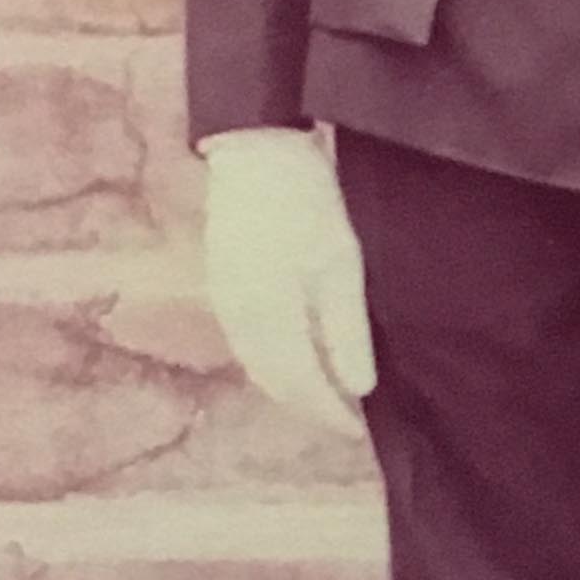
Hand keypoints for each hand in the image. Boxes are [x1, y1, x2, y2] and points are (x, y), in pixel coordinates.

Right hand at [200, 128, 376, 432]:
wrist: (255, 150)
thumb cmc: (306, 201)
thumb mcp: (340, 264)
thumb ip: (346, 330)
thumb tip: (358, 388)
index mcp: (270, 315)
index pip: (301, 384)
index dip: (329, 412)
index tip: (357, 429)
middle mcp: (239, 317)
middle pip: (274, 381)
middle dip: (309, 405)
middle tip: (345, 418)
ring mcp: (225, 300)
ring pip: (256, 363)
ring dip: (288, 386)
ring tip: (324, 394)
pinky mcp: (221, 284)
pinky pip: (246, 342)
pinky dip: (271, 361)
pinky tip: (294, 356)